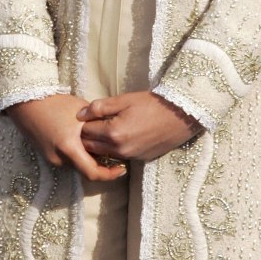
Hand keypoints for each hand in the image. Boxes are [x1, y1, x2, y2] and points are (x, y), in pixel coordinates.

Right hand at [7, 92, 128, 181]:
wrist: (26, 103)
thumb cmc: (55, 102)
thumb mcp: (81, 111)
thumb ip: (96, 126)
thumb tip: (112, 133)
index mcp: (69, 147)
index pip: (93, 172)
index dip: (109, 175)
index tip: (122, 169)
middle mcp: (59, 158)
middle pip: (85, 170)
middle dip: (101, 166)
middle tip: (115, 158)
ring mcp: (51, 159)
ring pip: (76, 165)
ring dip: (88, 159)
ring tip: (99, 146)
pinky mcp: (47, 156)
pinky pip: (67, 160)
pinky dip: (77, 155)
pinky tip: (82, 142)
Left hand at [76, 90, 201, 162]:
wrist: (180, 116)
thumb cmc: (152, 104)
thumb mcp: (124, 100)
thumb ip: (100, 107)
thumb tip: (80, 114)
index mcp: (113, 133)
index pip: (85, 132)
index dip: (84, 122)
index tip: (88, 115)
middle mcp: (119, 149)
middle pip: (90, 147)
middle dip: (88, 136)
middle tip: (93, 122)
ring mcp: (129, 157)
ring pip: (103, 154)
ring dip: (99, 144)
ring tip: (105, 128)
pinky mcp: (139, 159)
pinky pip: (118, 157)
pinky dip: (113, 149)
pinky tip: (120, 136)